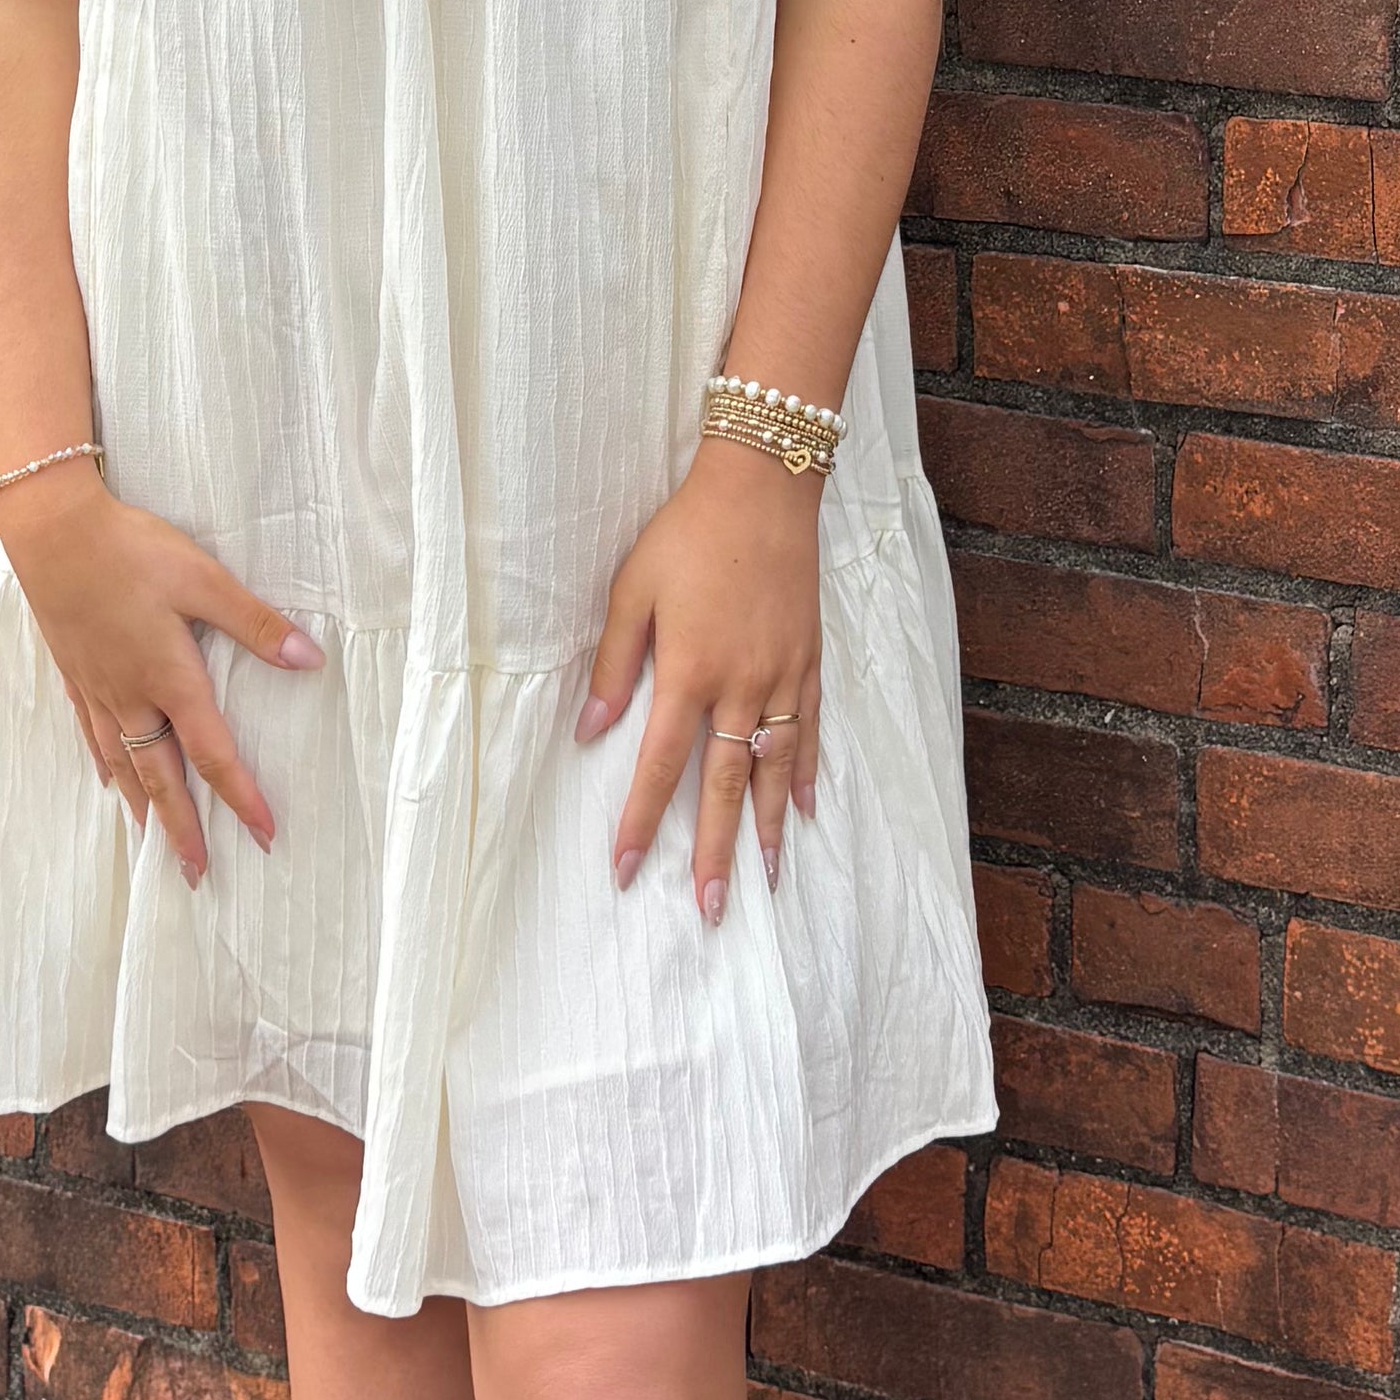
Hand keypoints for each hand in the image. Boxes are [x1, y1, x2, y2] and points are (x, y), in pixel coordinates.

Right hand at [0, 462, 320, 883]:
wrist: (52, 531)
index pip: (213, 753)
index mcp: (169, 679)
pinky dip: (104, 764)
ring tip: (153, 841)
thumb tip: (309, 660)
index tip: (263, 835)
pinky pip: (90, 734)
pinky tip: (107, 777)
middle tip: (195, 873)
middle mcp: (131, 696)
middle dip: (181, 828)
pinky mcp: (74, 671)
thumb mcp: (203, 579)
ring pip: (122, 763)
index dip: (241, 797)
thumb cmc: (131, 550)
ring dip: (142, 805)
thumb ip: (254, 623)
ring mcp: (97, 688)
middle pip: (160, 777)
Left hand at [580, 438, 822, 923]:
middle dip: (714, 853)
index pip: (658, 765)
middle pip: (724, 787)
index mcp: (690, 673)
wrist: (763, 487)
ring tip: (764, 880)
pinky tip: (802, 810)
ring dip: (765, 829)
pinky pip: (810, 731)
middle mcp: (741, 687)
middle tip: (710, 912)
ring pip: (772, 770)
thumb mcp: (632, 591)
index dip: (641, 821)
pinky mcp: (808, 660)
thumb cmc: (687, 535)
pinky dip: (805, 773)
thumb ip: (613, 665)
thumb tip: (590, 732)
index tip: (625, 870)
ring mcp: (782, 678)